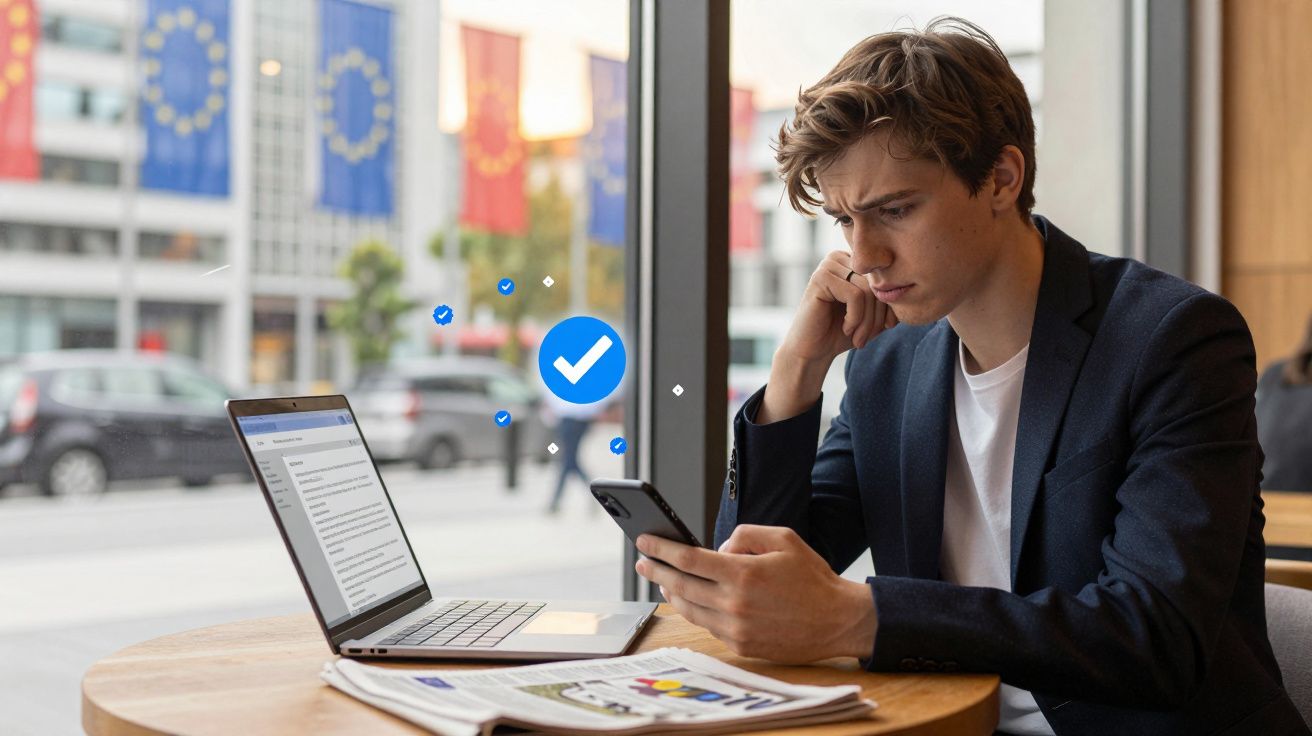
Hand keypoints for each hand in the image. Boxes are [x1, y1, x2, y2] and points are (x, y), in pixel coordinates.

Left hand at [634, 525, 876, 663]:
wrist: (838, 620)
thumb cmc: (812, 578)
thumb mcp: (783, 539)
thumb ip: (745, 535)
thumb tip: (718, 549)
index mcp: (742, 574)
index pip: (688, 559)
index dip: (661, 549)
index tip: (644, 541)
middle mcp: (734, 604)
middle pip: (680, 586)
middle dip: (656, 572)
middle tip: (642, 562)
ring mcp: (736, 628)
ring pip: (689, 609)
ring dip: (671, 593)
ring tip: (662, 581)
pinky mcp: (741, 645)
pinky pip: (708, 625)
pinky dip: (694, 610)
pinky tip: (690, 600)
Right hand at [783, 249, 898, 364]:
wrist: (812, 350)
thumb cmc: (841, 333)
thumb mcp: (873, 315)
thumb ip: (890, 301)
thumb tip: (912, 291)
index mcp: (853, 262)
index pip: (885, 278)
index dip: (890, 305)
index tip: (886, 328)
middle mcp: (840, 258)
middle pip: (877, 283)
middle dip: (878, 316)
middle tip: (868, 338)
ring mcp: (828, 265)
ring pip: (868, 290)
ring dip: (867, 320)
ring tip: (859, 338)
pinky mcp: (820, 277)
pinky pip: (855, 295)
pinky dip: (855, 318)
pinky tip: (846, 329)